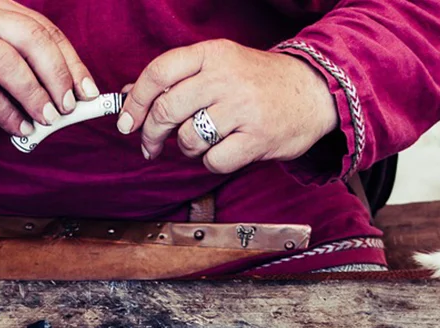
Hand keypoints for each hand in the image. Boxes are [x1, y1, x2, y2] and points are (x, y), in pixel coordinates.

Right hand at [0, 0, 97, 136]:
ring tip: (47, 119)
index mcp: (2, 11)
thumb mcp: (10, 67)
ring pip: (7, 64)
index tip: (88, 92)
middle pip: (30, 39)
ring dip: (33, 95)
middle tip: (68, 106)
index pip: (46, 31)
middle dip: (56, 75)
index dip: (71, 62)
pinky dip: (8, 114)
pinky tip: (22, 129)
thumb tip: (80, 96)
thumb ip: (39, 72)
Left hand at [117, 39, 337, 173]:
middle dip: (151, 133)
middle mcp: (226, 78)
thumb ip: (176, 78)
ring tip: (202, 141)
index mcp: (213, 54)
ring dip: (187, 148)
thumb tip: (128, 96)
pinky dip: (212, 162)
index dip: (135, 100)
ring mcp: (243, 108)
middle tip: (150, 145)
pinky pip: (214, 161)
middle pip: (166, 109)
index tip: (126, 121)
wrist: (314, 91)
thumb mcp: (219, 66)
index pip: (158, 72)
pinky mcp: (257, 138)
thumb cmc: (258, 81)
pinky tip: (224, 151)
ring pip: (188, 139)